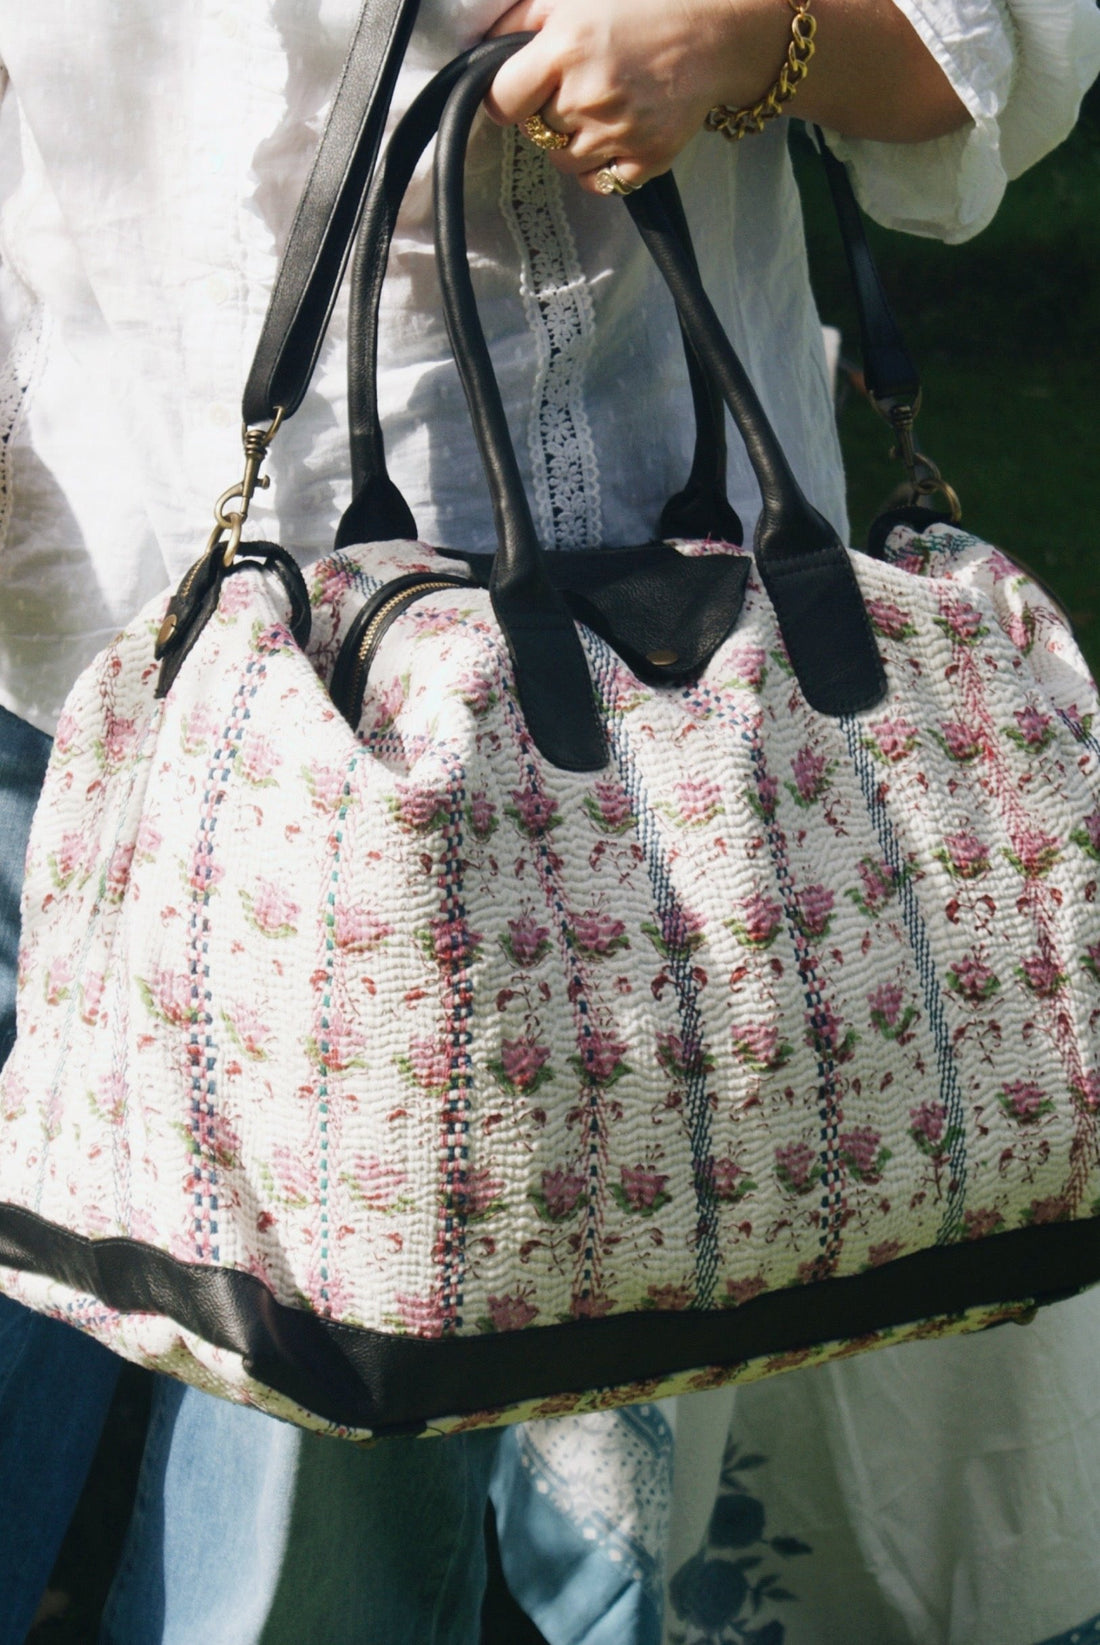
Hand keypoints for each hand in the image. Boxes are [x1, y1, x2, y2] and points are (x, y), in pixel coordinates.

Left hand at [484, 0, 969, 192]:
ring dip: (575, 141)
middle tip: (579, 85)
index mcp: (564, 47)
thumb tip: (481, 47)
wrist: (717, 36)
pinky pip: (599, 183)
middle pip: (535, 131)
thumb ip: (521, 20)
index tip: (520, 89)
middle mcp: (586, 95)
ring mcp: (616, 134)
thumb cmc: (645, 10)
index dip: (507, 96)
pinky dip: (602, 167)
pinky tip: (619, 133)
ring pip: (564, 161)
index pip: (501, 99)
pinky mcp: (644, 161)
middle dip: (548, 112)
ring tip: (604, 106)